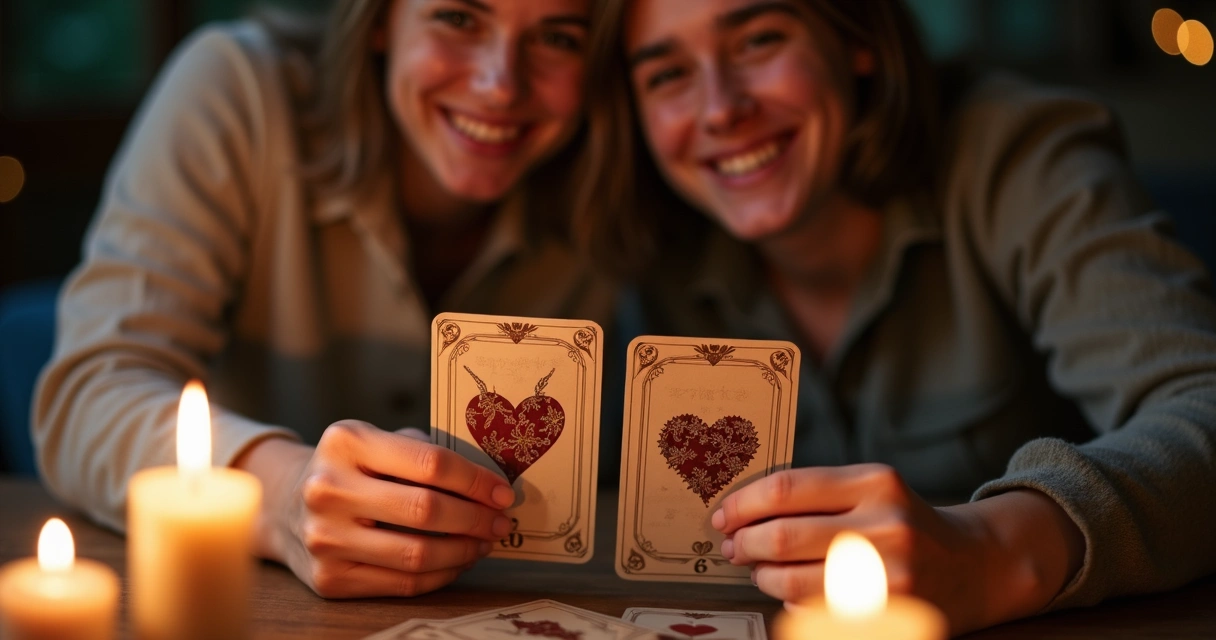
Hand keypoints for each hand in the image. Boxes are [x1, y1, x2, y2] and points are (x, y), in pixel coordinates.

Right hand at [235, 420, 515, 597]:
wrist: (284, 503)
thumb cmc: (351, 468)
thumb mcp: (378, 441)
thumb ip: (427, 453)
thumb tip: (490, 483)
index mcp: (346, 442)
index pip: (430, 463)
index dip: (476, 481)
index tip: (503, 492)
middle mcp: (328, 489)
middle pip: (425, 510)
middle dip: (475, 518)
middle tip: (499, 521)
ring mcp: (324, 538)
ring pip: (416, 555)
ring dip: (463, 551)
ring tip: (483, 542)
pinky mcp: (328, 579)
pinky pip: (402, 583)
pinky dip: (440, 575)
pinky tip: (456, 561)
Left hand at [712, 464, 1082, 634]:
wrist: (976, 565)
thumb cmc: (906, 523)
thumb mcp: (872, 490)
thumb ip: (815, 493)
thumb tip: (741, 509)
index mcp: (875, 482)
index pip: (786, 489)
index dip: (742, 504)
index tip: (722, 515)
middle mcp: (886, 524)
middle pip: (782, 535)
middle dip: (745, 543)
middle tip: (733, 547)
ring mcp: (890, 572)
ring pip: (792, 579)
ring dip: (762, 576)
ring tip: (759, 570)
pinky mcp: (890, 611)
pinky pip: (815, 610)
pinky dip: (791, 602)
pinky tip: (791, 593)